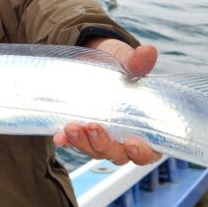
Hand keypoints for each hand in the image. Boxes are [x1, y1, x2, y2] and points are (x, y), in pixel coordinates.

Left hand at [53, 40, 161, 165]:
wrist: (92, 59)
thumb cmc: (119, 64)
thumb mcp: (127, 60)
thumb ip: (137, 62)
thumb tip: (147, 51)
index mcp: (146, 127)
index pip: (149, 151)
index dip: (142, 152)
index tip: (130, 143)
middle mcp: (125, 137)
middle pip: (118, 154)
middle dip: (104, 144)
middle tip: (92, 126)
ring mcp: (102, 138)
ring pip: (95, 151)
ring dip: (83, 143)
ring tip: (72, 127)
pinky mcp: (82, 134)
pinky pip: (75, 143)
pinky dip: (67, 142)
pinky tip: (59, 136)